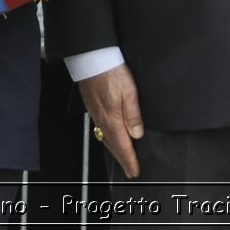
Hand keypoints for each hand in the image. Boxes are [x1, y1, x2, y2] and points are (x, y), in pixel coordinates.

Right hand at [75, 64, 144, 178]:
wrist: (91, 58)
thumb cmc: (111, 71)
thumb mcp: (129, 92)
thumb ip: (133, 115)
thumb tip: (137, 134)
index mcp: (112, 118)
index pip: (123, 145)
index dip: (130, 160)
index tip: (135, 171)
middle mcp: (102, 118)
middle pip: (113, 145)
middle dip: (122, 159)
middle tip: (130, 170)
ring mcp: (96, 113)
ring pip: (106, 137)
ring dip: (115, 149)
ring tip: (122, 157)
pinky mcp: (92, 105)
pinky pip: (100, 128)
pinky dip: (107, 137)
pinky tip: (110, 135)